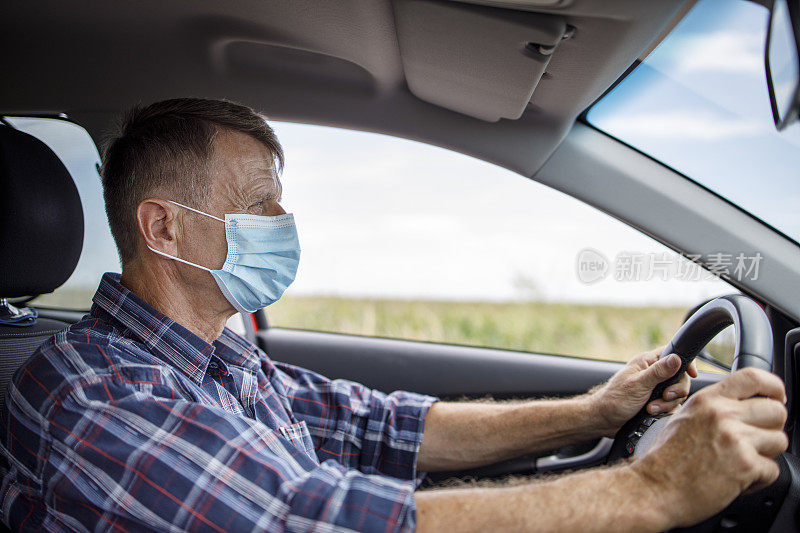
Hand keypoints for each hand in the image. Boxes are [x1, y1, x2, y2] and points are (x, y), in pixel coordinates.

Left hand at [589, 347, 696, 435]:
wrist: (604, 420)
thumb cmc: (615, 399)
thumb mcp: (638, 384)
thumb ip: (658, 372)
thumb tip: (677, 358)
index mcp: (647, 362)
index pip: (672, 353)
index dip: (685, 362)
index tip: (692, 374)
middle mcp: (652, 373)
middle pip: (680, 377)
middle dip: (676, 389)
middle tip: (665, 396)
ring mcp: (655, 388)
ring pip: (676, 394)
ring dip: (667, 403)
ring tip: (651, 408)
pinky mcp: (656, 402)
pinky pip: (671, 405)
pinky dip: (664, 410)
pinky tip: (652, 413)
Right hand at [631, 367, 787, 527]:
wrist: (654, 488)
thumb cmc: (664, 459)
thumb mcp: (683, 418)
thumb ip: (713, 409)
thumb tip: (743, 408)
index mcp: (707, 400)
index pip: (754, 378)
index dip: (774, 387)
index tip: (777, 397)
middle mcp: (722, 415)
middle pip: (776, 411)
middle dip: (771, 428)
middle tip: (757, 440)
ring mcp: (735, 439)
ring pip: (779, 440)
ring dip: (765, 454)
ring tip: (742, 462)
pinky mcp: (745, 465)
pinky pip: (772, 469)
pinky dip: (758, 479)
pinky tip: (737, 479)